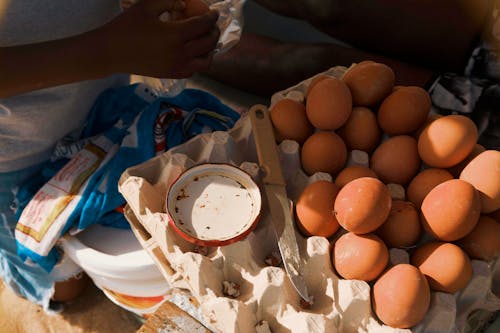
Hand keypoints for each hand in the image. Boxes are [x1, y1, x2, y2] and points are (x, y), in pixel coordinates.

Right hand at [101, 0, 219, 77]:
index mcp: (176, 35)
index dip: (212, 17)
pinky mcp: (170, 75)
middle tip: (212, 26)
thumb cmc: (127, 26)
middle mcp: (180, 53)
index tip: (214, 13)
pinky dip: (197, 62)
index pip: (203, 25)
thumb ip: (169, 1)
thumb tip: (185, 4)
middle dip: (214, 32)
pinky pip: (192, 71)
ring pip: (205, 62)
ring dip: (210, 51)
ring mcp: (177, 67)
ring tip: (206, 43)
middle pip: (208, 43)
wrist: (111, 52)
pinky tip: (192, 54)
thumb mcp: (147, 5)